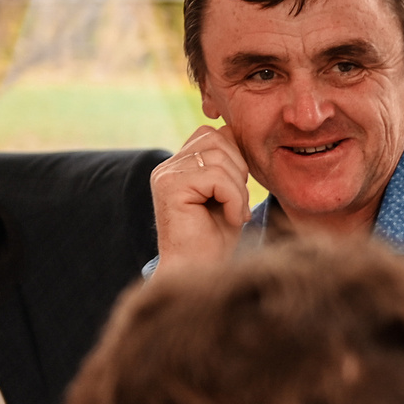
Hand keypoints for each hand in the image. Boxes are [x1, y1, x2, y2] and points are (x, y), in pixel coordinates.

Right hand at [151, 124, 252, 274]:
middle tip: (236, 204)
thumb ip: (226, 162)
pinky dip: (233, 199)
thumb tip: (233, 129)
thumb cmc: (216, 240)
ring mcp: (165, 175)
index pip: (215, 134)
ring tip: (233, 213)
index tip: (235, 193)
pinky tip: (231, 219)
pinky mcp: (169, 187)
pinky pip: (216, 177)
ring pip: (219, 158)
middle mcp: (167, 166)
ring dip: (238, 189)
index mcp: (178, 164)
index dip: (236, 159)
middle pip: (218, 138)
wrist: (200, 274)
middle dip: (238, 170)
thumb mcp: (227, 193)